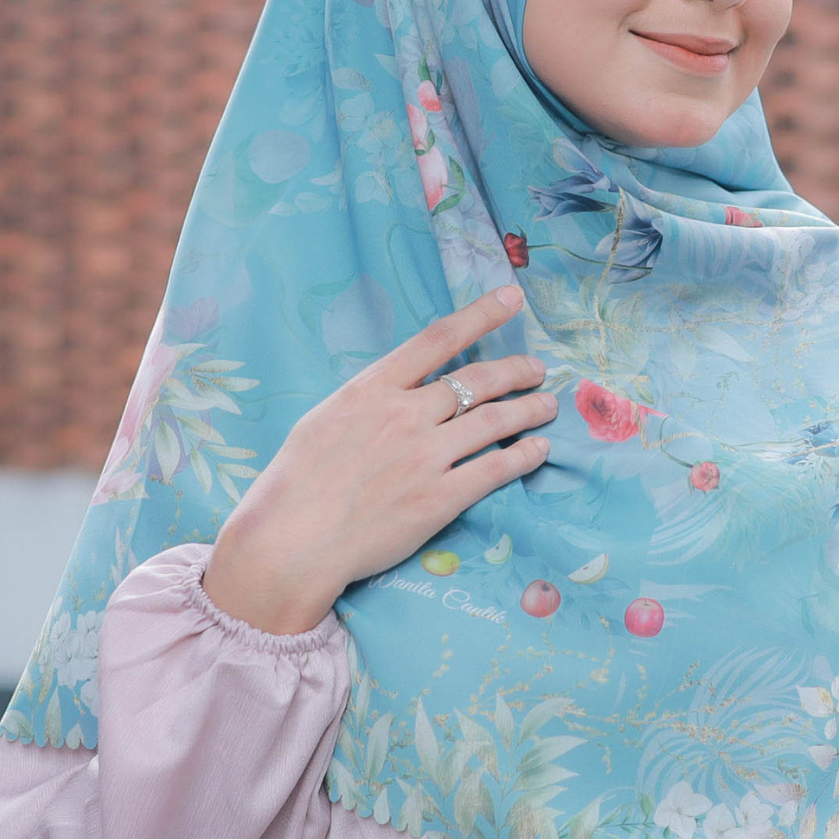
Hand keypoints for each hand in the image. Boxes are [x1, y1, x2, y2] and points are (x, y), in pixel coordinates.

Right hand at [201, 285, 555, 633]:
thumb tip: (404, 385)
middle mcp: (405, 415)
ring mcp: (426, 457)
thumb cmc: (297, 480)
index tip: (512, 298)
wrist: (291, 540)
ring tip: (547, 405)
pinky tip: (539, 450)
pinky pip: (495, 470)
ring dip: (529, 409)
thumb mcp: (327, 416)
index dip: (481, 313)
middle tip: (537, 369)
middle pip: (477, 380)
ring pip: (495, 421)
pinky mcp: (440, 499)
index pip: (439, 338)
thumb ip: (371, 397)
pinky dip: (524, 456)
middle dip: (516, 370)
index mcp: (373, 388)